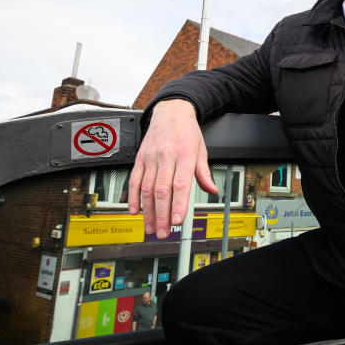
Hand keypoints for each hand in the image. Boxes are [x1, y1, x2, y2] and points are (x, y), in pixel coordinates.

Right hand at [128, 99, 218, 237]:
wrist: (171, 111)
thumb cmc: (187, 132)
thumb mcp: (201, 150)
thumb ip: (204, 173)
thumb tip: (212, 190)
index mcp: (185, 156)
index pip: (181, 184)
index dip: (178, 204)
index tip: (178, 221)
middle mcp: (166, 157)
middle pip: (162, 191)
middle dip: (162, 215)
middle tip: (164, 233)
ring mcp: (151, 158)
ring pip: (146, 188)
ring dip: (148, 211)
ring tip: (151, 227)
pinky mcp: (140, 158)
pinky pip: (134, 179)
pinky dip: (132, 196)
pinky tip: (134, 210)